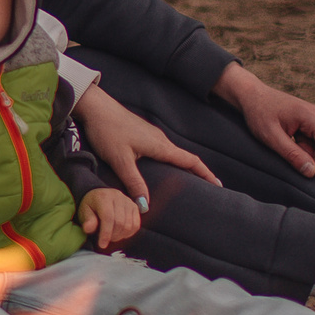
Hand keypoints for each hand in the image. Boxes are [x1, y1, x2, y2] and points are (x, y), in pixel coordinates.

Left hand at [72, 83, 219, 203]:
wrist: (96, 108)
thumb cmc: (108, 131)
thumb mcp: (120, 160)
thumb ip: (134, 183)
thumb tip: (146, 206)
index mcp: (160, 146)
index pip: (190, 161)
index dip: (206, 174)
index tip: (218, 185)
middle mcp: (160, 139)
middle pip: (185, 158)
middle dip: (198, 173)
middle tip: (207, 189)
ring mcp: (152, 135)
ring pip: (173, 154)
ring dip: (183, 167)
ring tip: (188, 183)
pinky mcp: (143, 134)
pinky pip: (163, 150)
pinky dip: (170, 162)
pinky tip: (163, 170)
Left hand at [79, 186, 141, 250]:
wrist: (100, 196)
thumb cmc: (91, 206)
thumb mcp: (84, 212)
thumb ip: (87, 220)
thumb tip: (88, 228)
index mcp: (103, 197)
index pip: (108, 217)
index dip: (106, 233)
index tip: (102, 245)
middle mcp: (118, 197)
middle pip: (120, 222)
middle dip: (113, 236)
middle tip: (106, 239)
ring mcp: (128, 201)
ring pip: (129, 225)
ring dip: (120, 236)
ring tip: (112, 236)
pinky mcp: (134, 207)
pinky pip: (136, 225)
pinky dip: (129, 233)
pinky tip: (120, 233)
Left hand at [214, 62, 314, 176]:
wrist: (252, 96)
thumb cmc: (259, 114)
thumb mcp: (271, 137)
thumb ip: (292, 155)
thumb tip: (311, 172)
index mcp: (312, 116)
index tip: (300, 167)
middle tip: (293, 154)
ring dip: (310, 152)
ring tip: (288, 145)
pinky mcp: (313, 122)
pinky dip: (307, 147)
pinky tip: (290, 141)